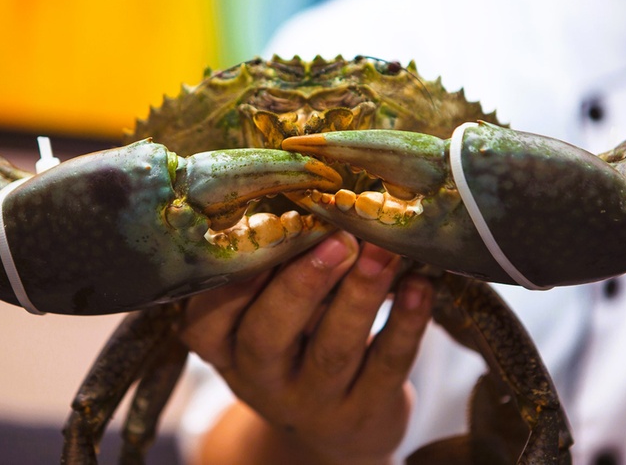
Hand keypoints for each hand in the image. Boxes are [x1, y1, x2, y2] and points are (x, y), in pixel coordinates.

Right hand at [181, 231, 433, 464]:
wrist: (335, 428)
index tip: (264, 229)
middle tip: (337, 239)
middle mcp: (260, 379)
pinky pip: (387, 367)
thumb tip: (311, 197)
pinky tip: (419, 285)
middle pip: (267, 335)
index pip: (206, 320)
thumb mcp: (268, 316)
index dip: (232, 281)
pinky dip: (406, 323)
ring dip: (361, 294)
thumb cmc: (296, 346)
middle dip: (302, 283)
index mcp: (224, 349)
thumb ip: (275, 272)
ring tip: (385, 249)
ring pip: (333, 349)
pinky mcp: (365, 413)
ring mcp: (312, 403)